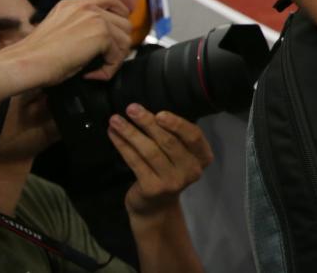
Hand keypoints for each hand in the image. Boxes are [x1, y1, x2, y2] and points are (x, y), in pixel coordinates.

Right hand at [0, 0, 131, 84]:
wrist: (26, 62)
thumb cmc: (35, 56)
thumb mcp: (58, 31)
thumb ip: (78, 27)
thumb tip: (101, 41)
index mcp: (72, 4)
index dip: (120, 15)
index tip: (116, 34)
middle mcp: (86, 6)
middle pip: (124, 21)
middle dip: (119, 44)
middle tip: (104, 61)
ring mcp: (95, 18)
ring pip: (125, 38)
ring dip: (115, 59)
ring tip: (97, 70)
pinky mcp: (101, 33)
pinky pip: (119, 53)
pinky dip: (110, 68)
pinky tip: (92, 74)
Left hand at [109, 104, 212, 219]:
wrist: (156, 208)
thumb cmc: (168, 171)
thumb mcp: (179, 155)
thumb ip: (174, 137)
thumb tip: (148, 113)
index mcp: (202, 158)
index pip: (193, 136)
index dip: (177, 124)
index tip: (159, 113)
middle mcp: (191, 170)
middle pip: (169, 141)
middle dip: (148, 123)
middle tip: (132, 108)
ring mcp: (172, 181)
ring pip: (150, 151)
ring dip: (131, 133)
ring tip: (116, 120)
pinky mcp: (152, 188)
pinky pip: (135, 162)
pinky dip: (123, 146)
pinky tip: (114, 135)